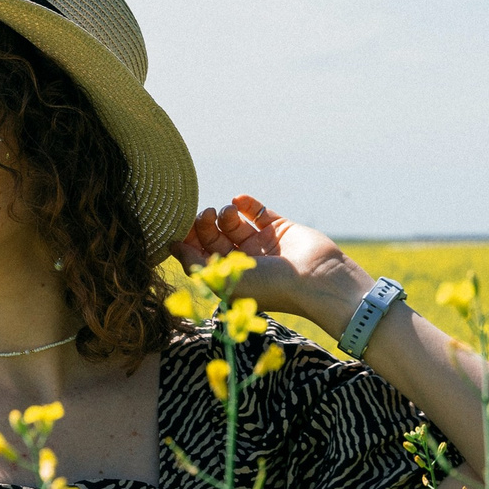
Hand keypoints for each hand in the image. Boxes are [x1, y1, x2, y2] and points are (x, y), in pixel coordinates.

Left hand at [171, 194, 373, 335]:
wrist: (317, 280)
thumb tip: (170, 246)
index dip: (189, 241)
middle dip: (204, 225)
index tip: (181, 227)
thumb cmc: (270, 288)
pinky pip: (256, 211)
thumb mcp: (226, 280)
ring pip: (232, 223)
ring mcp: (262, 244)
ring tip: (225, 213)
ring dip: (224, 214)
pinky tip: (237, 200)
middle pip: (213, 238)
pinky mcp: (279, 228)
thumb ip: (196, 264)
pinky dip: (245, 203)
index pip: (201, 256)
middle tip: (205, 215)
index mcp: (230, 278)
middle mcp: (244, 262)